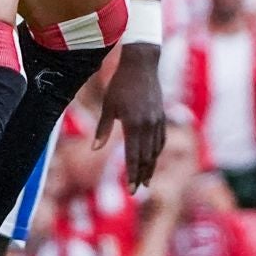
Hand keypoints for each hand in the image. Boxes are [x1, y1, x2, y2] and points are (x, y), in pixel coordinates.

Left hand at [95, 44, 166, 188]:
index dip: (132, 174)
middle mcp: (148, 125)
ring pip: (155, 150)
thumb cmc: (120, 84)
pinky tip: (153, 159)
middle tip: (136, 191)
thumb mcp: (108, 105)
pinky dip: (157, 152)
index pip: (134, 156)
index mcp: (134, 124)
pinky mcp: (161, 116)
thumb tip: (94, 149)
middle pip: (147, 157)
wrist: (141, 65)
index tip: (130, 190)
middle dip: (141, 175)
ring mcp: (157, 121)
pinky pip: (161, 140)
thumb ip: (103, 128)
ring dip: (151, 166)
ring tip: (146, 180)